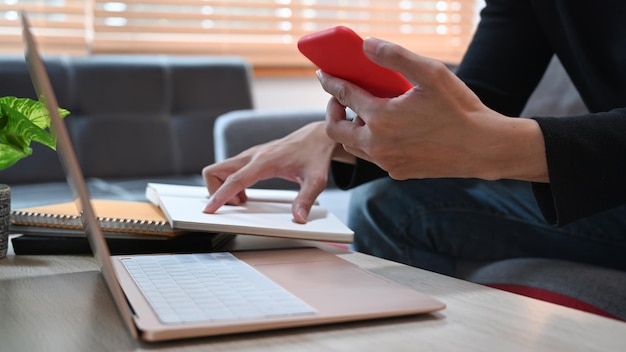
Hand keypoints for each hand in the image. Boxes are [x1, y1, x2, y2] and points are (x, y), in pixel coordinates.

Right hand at [202, 121, 337, 222]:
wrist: (317, 138)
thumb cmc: (315, 156)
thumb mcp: (316, 180)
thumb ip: (305, 199)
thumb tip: (299, 218)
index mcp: (264, 161)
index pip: (234, 180)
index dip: (220, 196)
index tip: (210, 209)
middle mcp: (252, 156)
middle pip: (216, 171)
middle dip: (215, 192)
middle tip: (234, 205)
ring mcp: (249, 155)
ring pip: (219, 170)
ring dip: (223, 188)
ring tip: (242, 200)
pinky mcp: (250, 157)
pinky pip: (228, 171)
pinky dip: (230, 184)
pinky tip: (245, 193)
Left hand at [318, 37, 546, 181]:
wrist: (483, 148)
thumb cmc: (460, 109)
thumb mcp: (431, 73)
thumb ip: (396, 57)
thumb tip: (367, 45)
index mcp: (381, 118)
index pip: (344, 96)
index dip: (331, 82)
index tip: (323, 75)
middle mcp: (378, 144)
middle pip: (335, 130)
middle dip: (332, 112)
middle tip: (341, 99)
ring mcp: (387, 162)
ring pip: (353, 146)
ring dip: (351, 129)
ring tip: (364, 113)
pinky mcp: (398, 172)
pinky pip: (374, 158)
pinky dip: (372, 143)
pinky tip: (388, 131)